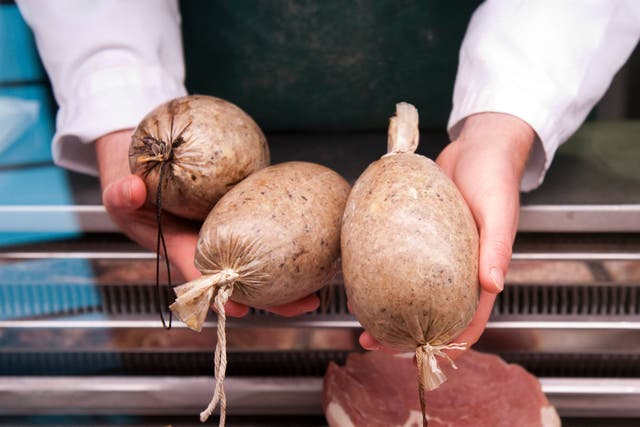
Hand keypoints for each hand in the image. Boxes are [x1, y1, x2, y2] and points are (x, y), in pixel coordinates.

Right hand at [95, 129, 318, 317]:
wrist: (153, 163)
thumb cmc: (136, 184)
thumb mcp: (121, 189)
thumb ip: (121, 193)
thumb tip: (132, 189)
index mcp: (183, 248)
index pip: (204, 277)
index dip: (220, 295)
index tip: (238, 308)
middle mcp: (213, 246)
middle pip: (245, 279)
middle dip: (273, 297)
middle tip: (305, 303)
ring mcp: (233, 231)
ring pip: (263, 261)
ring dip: (290, 276)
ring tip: (323, 285)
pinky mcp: (247, 214)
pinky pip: (270, 231)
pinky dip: (290, 241)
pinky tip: (317, 245)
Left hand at [359, 112, 534, 356]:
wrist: (478, 146)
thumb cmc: (494, 177)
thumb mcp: (499, 212)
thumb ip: (497, 248)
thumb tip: (493, 286)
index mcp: (481, 271)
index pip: (468, 320)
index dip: (447, 344)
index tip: (419, 356)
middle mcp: (457, 269)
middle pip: (431, 313)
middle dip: (402, 333)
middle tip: (371, 339)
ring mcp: (436, 254)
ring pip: (411, 291)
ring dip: (387, 307)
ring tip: (358, 314)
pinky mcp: (418, 237)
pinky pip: (399, 261)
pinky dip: (382, 273)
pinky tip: (360, 276)